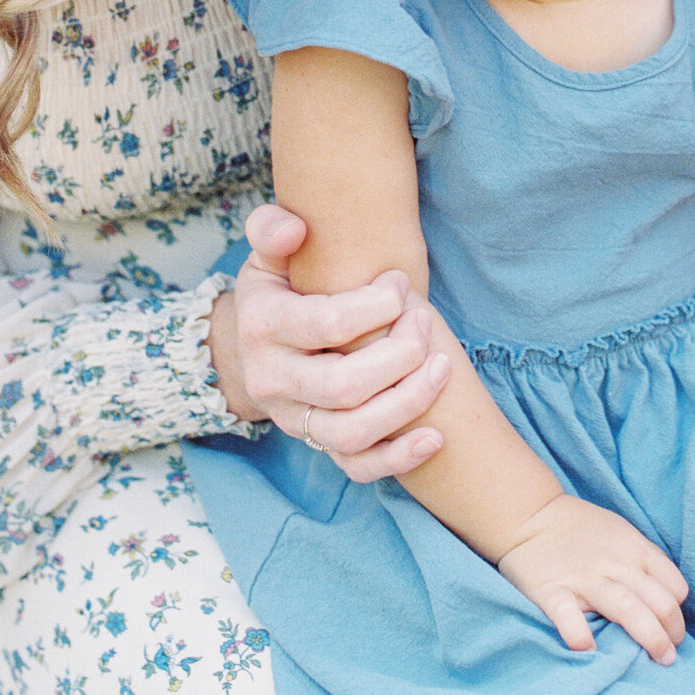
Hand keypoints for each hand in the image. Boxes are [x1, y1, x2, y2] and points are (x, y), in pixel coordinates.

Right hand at [208, 204, 451, 481]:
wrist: (252, 346)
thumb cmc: (278, 289)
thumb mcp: (266, 255)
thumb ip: (272, 230)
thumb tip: (294, 227)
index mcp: (262, 326)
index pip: (327, 324)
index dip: (376, 305)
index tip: (400, 283)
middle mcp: (272, 380)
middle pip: (344, 385)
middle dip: (399, 355)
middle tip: (425, 322)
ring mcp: (293, 419)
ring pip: (352, 432)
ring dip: (407, 403)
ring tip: (442, 368)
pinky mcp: (316, 444)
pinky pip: (357, 467)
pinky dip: (398, 458)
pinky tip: (434, 437)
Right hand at [496, 492, 687, 661]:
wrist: (529, 514)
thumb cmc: (581, 529)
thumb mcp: (620, 532)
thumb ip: (643, 560)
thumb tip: (669, 597)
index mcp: (633, 548)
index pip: (674, 585)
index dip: (678, 611)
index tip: (671, 629)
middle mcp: (615, 564)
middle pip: (659, 601)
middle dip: (673, 633)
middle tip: (668, 654)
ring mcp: (584, 578)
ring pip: (628, 608)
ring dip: (651, 637)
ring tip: (661, 659)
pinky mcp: (552, 591)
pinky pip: (568, 614)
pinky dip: (578, 632)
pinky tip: (587, 648)